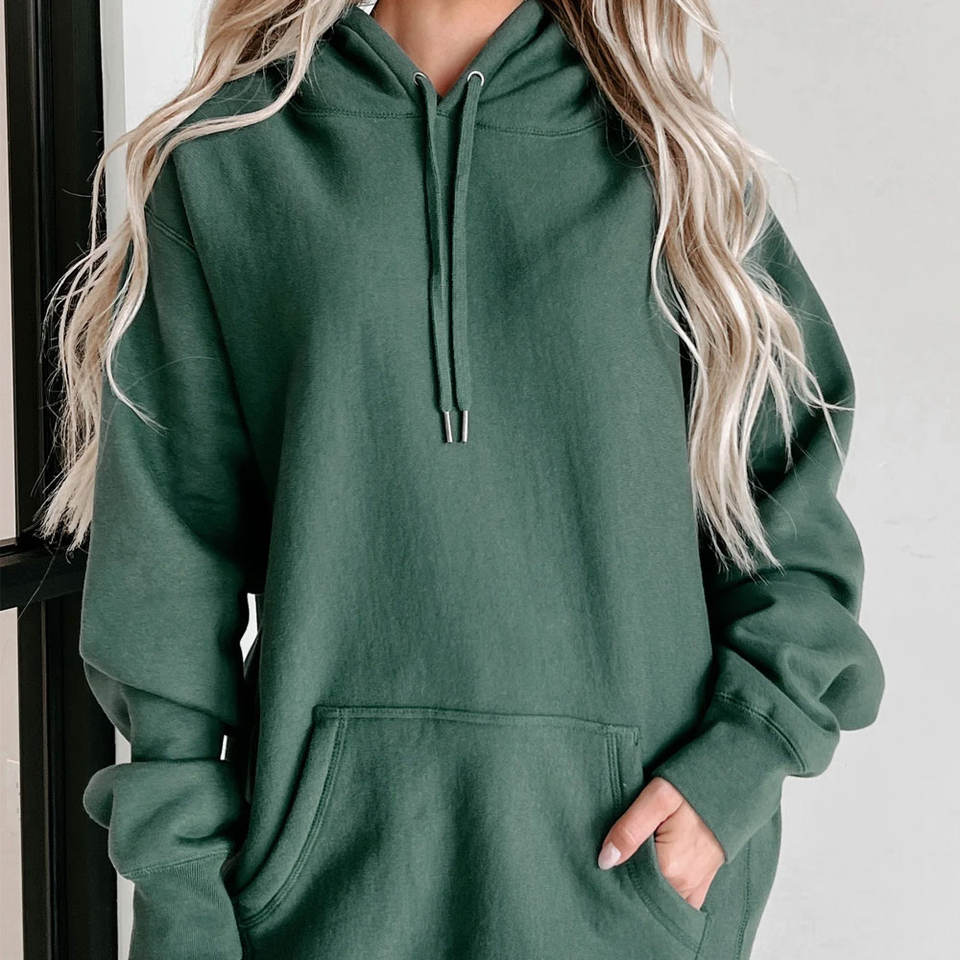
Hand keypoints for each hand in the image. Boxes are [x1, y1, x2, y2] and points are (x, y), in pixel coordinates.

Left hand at [597, 776, 723, 908]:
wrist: (728, 786)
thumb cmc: (692, 789)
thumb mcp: (657, 798)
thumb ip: (630, 830)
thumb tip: (606, 860)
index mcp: (670, 867)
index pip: (629, 884)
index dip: (614, 873)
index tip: (604, 861)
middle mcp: (684, 885)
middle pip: (644, 894)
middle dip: (628, 882)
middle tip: (615, 859)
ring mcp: (695, 887)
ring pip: (660, 898)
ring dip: (645, 888)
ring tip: (634, 864)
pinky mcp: (702, 884)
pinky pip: (680, 902)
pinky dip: (664, 895)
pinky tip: (653, 880)